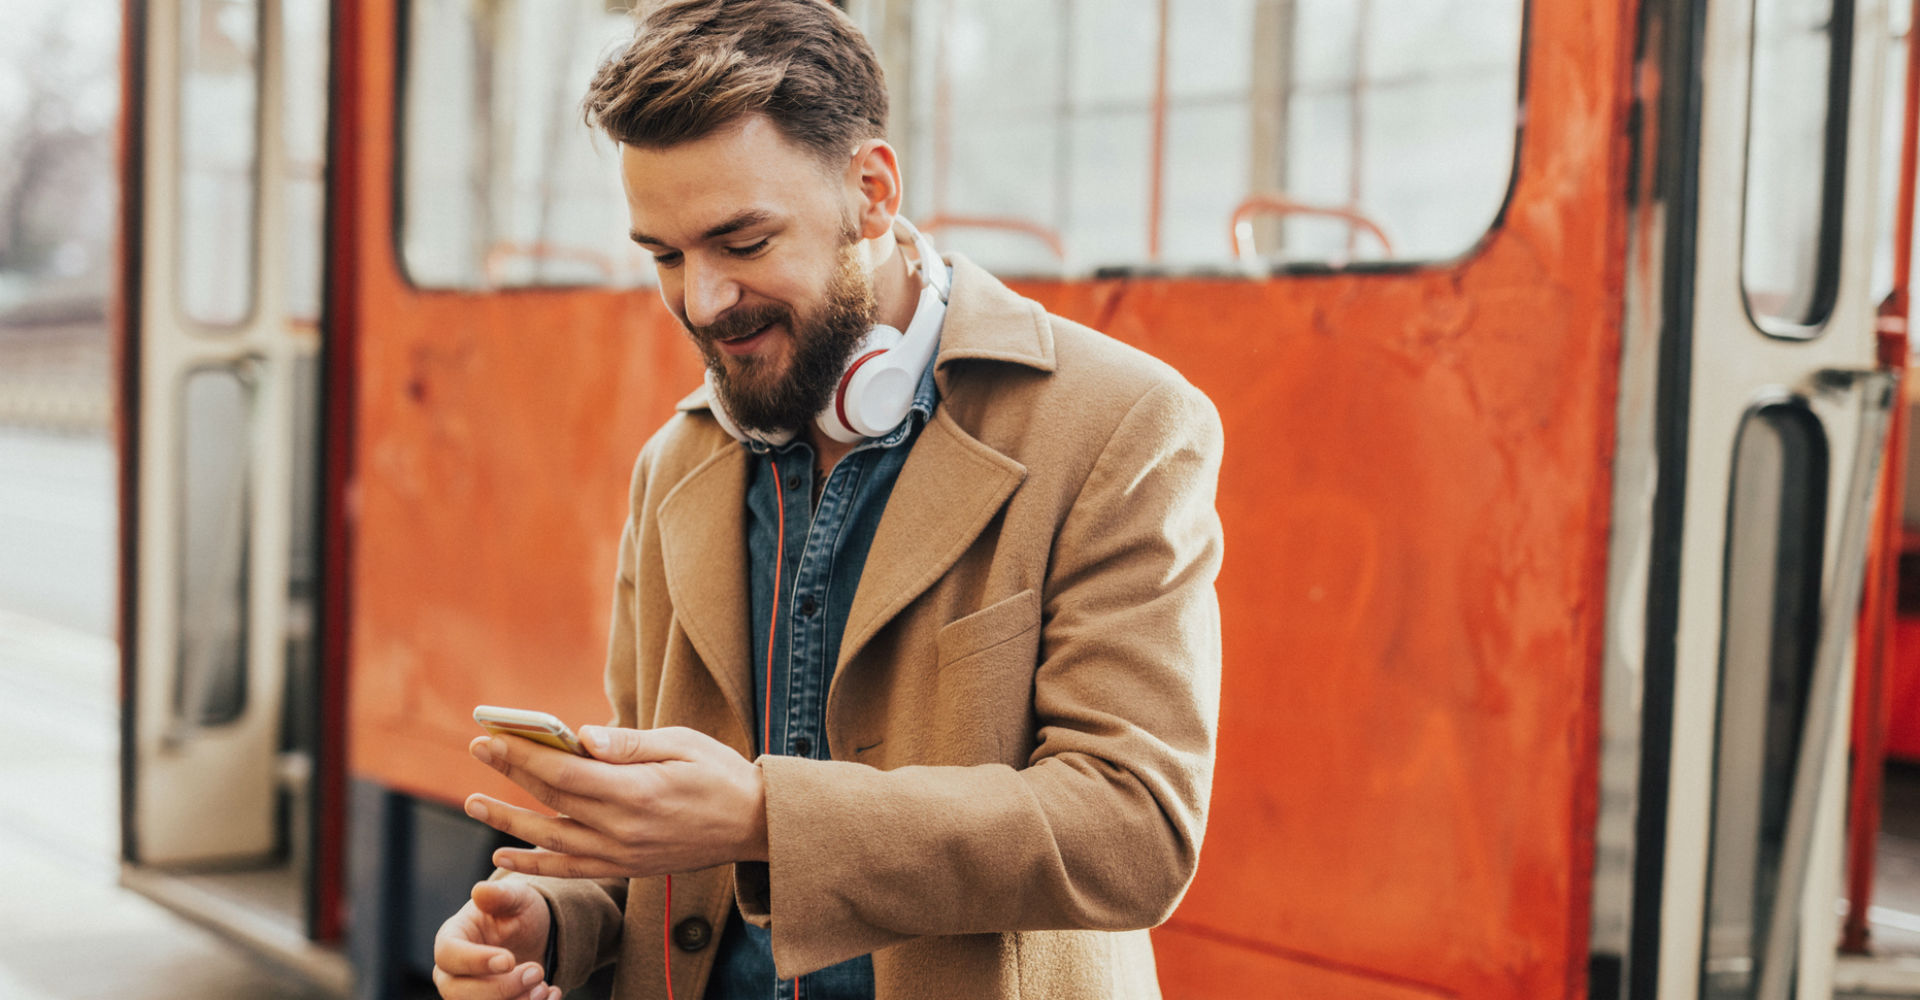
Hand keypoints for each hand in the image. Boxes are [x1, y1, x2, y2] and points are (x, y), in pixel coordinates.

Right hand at [431, 879, 558, 999]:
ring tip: (545, 987)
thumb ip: (500, 895)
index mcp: (452, 938)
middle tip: (536, 973)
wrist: (534, 935)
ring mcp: (468, 994)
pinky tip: (551, 993)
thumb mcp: (515, 897)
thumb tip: (481, 890)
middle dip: (500, 989)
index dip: (476, 961)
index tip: (509, 960)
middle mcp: (452, 972)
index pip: (448, 954)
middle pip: (457, 993)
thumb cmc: (516, 912)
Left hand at [465, 725, 768, 878]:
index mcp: (637, 791)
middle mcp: (623, 828)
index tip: (493, 736)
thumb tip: (581, 736)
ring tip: (473, 803)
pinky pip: (570, 869)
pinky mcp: (625, 868)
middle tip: (479, 749)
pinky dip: (535, 865)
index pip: (564, 771)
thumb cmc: (719, 774)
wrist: (754, 825)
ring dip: (507, 821)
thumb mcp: (681, 743)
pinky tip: (505, 857)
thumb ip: (628, 743)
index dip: (523, 754)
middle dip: (510, 773)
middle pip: (552, 799)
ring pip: (551, 839)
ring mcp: (622, 854)